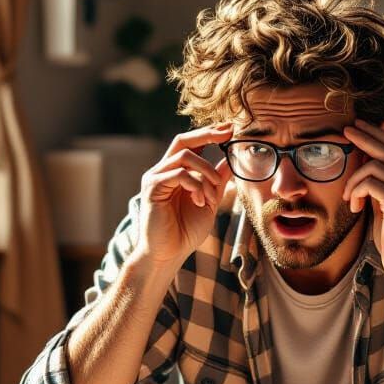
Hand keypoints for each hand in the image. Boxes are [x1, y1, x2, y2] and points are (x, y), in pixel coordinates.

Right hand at [134, 124, 233, 267]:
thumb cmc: (185, 232)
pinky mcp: (152, 188)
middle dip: (206, 134)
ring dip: (206, 173)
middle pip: (182, 140)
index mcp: (175, 173)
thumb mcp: (208, 202)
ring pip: (185, 157)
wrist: (168, 254)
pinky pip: (179, 174)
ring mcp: (155, 178)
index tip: (230, 129)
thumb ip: (216, 182)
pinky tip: (200, 202)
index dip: (208, 134)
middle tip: (227, 132)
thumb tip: (231, 162)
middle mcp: (162, 171)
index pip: (190, 145)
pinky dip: (195, 185)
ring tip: (212, 196)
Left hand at [342, 120, 383, 300]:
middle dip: (365, 136)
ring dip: (354, 179)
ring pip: (375, 165)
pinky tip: (354, 207)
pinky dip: (356, 191)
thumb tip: (364, 162)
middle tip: (346, 131)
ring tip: (348, 197)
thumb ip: (378, 184)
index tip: (359, 126)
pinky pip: (370, 183)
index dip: (379, 134)